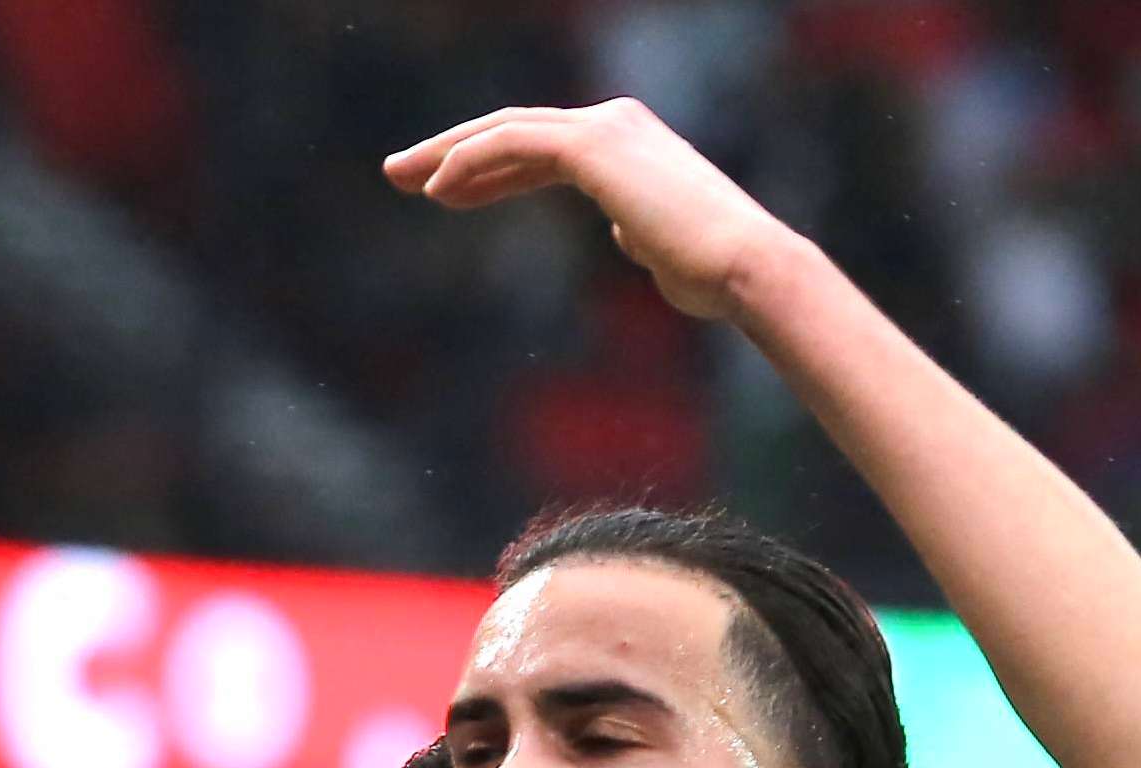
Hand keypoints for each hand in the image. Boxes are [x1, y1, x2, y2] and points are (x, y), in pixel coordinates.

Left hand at [384, 99, 806, 325]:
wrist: (742, 269)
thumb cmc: (708, 272)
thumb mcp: (661, 247)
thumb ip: (635, 229)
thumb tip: (622, 230)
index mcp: (628, 144)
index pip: (538, 148)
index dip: (486, 169)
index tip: (440, 191)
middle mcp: (615, 122)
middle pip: (513, 129)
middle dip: (451, 150)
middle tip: (398, 171)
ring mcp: (605, 128)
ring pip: (506, 130)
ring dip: (446, 152)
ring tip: (400, 177)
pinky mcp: (595, 146)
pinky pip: (515, 144)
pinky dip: (472, 161)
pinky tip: (437, 189)